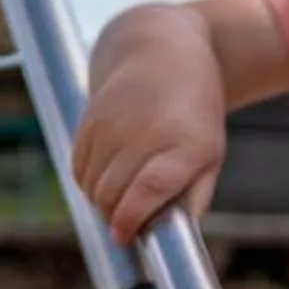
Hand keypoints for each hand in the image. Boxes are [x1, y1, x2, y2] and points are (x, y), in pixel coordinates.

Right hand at [72, 8, 227, 242]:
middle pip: (114, 192)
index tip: (124, 237)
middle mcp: (146, 131)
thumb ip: (196, 194)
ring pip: (93, 184)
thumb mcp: (210, 151)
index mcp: (186, 143)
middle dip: (115, 217)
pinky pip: (78, 167)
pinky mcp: (90, 119)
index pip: (148, 190)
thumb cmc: (194, 110)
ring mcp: (114, 123)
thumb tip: (176, 236)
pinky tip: (105, 178)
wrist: (162, 51)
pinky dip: (88, 182)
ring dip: (101, 202)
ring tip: (119, 200)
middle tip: (125, 224)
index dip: (131, 219)